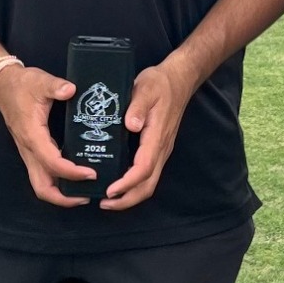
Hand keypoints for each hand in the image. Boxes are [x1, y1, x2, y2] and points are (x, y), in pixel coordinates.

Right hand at [0, 64, 95, 206]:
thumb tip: (71, 90)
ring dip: (60, 193)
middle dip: (63, 197)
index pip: (52, 163)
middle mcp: (29, 150)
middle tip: (88, 195)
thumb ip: (56, 87)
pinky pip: (43, 173)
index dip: (72, 172)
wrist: (4, 85)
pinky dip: (57, 180)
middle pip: (42, 187)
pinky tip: (74, 174)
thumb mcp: (40, 82)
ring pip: (40, 183)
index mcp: (33, 136)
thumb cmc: (23, 85)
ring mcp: (29, 152)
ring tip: (84, 190)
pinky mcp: (32, 150)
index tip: (91, 173)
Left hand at [99, 59, 193, 210]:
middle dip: (127, 199)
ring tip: (108, 198)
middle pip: (148, 184)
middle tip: (104, 202)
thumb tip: (131, 125)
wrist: (179, 80)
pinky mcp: (158, 148)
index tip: (110, 190)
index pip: (144, 168)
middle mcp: (161, 148)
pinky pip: (148, 174)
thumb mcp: (146, 87)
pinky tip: (118, 181)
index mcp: (157, 135)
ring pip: (149, 182)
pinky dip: (134, 184)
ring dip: (130, 195)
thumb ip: (137, 105)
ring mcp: (161, 150)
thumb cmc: (160, 83)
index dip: (127, 183)